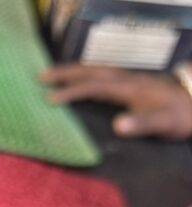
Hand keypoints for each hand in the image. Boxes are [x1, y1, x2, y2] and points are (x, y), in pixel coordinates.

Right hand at [40, 64, 191, 139]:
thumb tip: (117, 125)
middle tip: (41, 76)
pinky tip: (80, 82)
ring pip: (96, 71)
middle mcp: (126, 80)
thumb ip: (141, 123)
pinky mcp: (131, 84)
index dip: (71, 91)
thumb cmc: (180, 117)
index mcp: (129, 88)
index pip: (94, 87)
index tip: (49, 98)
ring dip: (73, 72)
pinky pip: (102, 76)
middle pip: (91, 71)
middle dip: (65, 73)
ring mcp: (129, 80)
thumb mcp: (164, 123)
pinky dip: (85, 77)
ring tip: (53, 75)